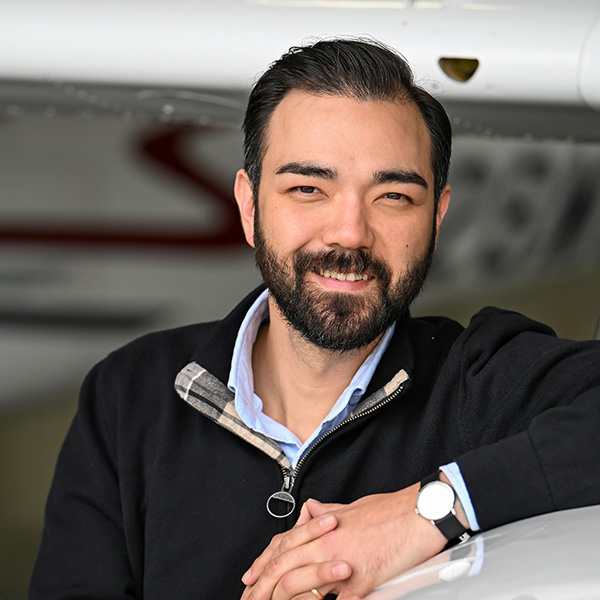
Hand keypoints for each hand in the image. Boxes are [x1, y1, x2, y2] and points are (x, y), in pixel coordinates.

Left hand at [241, 484, 447, 599]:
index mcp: (323, 528)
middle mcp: (328, 545)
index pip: (283, 547)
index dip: (263, 564)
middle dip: (265, 588)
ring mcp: (344, 565)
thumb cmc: (387, 510)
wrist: (417, 514)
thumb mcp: (350, 508)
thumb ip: (326, 511)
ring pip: (304, 587)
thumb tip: (310, 509)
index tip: (250, 578)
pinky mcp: (363, 582)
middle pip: (286, 568)